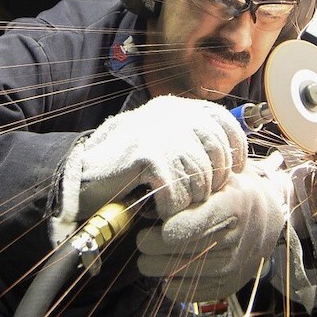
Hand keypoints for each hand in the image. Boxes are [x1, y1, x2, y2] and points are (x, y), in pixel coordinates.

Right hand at [51, 95, 246, 243]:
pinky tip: (159, 209)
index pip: (224, 122)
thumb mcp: (163, 141)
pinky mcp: (149, 156)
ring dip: (188, 199)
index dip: (235, 150)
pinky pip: (178, 192)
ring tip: (172, 204)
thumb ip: (192, 139)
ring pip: (200, 178)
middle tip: (192, 197)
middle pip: (217, 155)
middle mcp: (171, 114)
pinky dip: (171, 208)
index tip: (233, 172)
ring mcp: (159, 134)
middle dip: (211, 183)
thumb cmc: (125, 164)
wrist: (81, 174)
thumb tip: (234, 156)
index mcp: (176, 107)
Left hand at [136, 153, 289, 300]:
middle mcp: (236, 239)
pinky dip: (169, 283)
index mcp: (234, 205)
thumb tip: (157, 189)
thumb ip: (191, 180)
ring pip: (179, 272)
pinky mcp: (226, 286)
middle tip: (141, 238)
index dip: (170, 228)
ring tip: (146, 254)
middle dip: (152, 245)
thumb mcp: (219, 174)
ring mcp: (233, 266)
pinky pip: (186, 292)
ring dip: (154, 265)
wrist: (267, 218)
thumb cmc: (232, 190)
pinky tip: (166, 269)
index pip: (194, 225)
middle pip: (181, 250)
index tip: (159, 225)